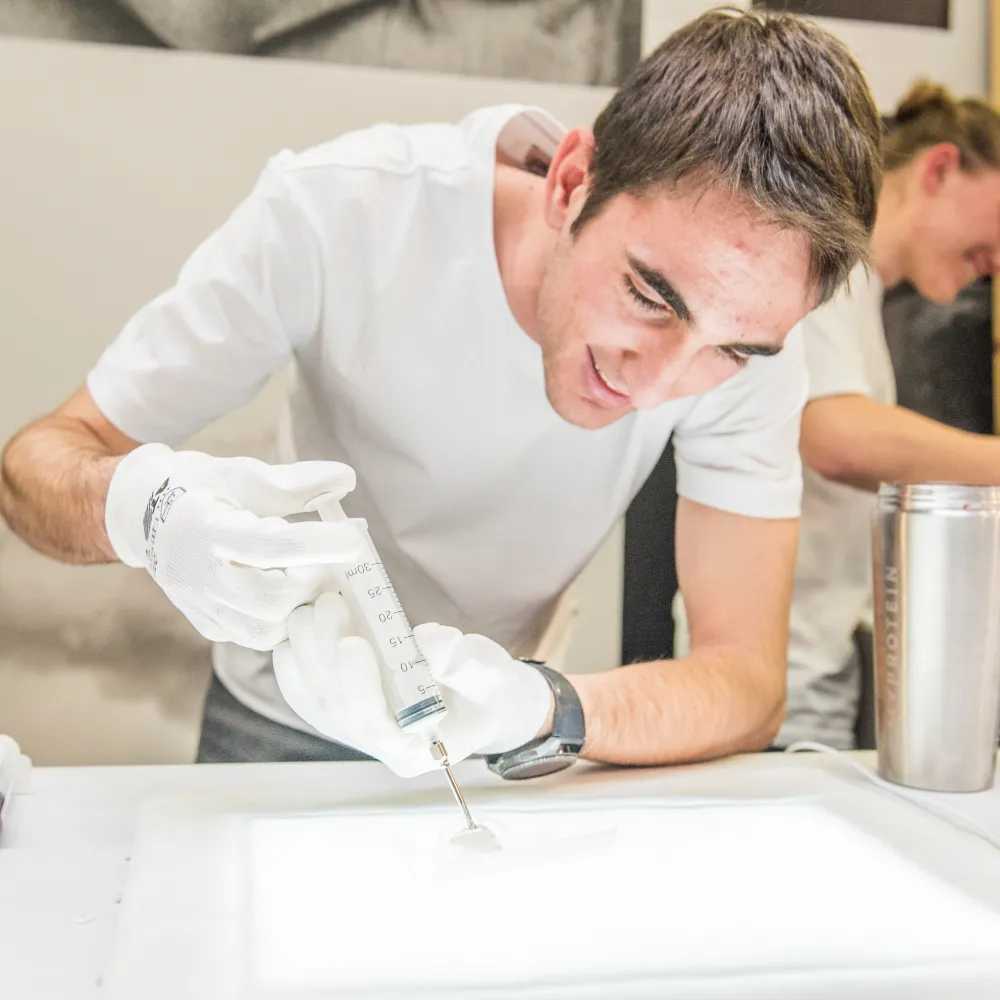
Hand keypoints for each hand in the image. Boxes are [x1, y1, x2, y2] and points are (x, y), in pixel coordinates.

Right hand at [104, 443, 362, 649]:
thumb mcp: (243, 473)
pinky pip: (253, 637)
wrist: (141, 513)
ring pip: (263, 629)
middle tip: (326, 561)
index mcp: (205, 529)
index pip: (267, 545)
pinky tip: (289, 593)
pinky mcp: (205, 623)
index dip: (315, 544)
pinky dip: (282, 621)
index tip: (354, 538)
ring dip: (298, 606)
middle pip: (267, 598)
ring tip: (307, 577)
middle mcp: (197, 574)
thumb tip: (348, 479)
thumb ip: (296, 481)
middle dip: (309, 582)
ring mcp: (199, 604)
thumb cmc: (201, 486)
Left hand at [272, 592, 552, 775]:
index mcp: (416, 749)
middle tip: (330, 602)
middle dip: (326, 652)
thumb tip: (425, 640)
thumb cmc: (490, 689)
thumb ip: (461, 661)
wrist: (483, 699)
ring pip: (314, 697)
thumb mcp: (490, 674)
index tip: (354, 641)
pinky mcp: (344, 710)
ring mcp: (356, 731)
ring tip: (314, 603)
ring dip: (306, 649)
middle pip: (336, 706)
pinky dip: (295, 660)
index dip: (358, 684)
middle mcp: (378, 746)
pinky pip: (305, 692)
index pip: (375, 724)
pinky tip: (295, 627)